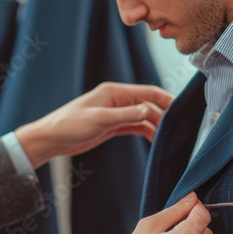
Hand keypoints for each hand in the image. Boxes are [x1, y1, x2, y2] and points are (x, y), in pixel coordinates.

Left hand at [14, 81, 172, 168]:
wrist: (52, 139)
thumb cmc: (70, 125)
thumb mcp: (100, 120)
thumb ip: (126, 115)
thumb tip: (150, 110)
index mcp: (114, 92)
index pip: (147, 93)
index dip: (166, 99)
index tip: (181, 109)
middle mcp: (117, 100)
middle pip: (148, 104)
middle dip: (164, 114)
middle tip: (180, 127)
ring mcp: (116, 113)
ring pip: (143, 117)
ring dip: (156, 125)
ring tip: (170, 137)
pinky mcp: (112, 126)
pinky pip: (135, 126)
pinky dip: (146, 132)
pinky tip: (155, 141)